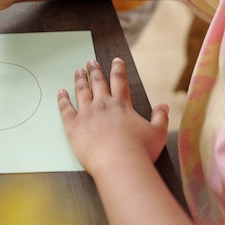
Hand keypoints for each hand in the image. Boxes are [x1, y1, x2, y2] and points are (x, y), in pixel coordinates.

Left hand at [57, 58, 169, 174]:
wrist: (119, 164)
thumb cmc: (140, 151)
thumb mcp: (158, 133)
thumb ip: (160, 118)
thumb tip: (163, 106)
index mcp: (122, 105)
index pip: (120, 81)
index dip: (118, 69)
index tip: (116, 60)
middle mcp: (103, 105)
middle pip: (98, 82)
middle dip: (95, 71)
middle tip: (91, 62)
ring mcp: (87, 114)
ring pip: (81, 91)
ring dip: (80, 80)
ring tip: (78, 72)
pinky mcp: (73, 126)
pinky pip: (65, 108)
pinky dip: (62, 99)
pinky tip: (61, 92)